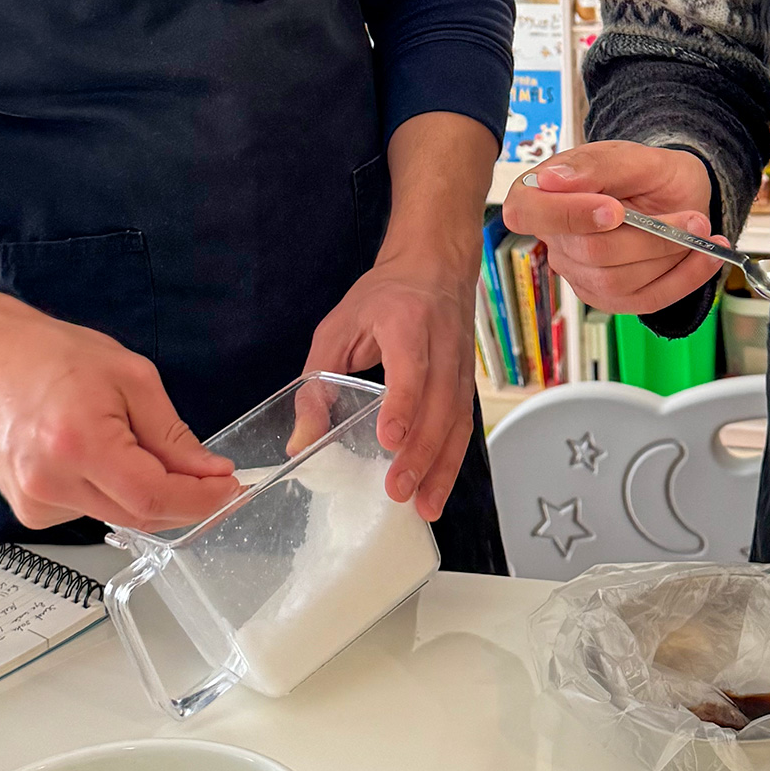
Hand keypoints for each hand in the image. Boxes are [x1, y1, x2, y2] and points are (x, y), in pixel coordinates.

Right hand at [0, 292, 241, 531]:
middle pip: (138, 516)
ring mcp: (35, 504)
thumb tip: (209, 473)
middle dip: (183, 501)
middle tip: (210, 479)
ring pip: (117, 517)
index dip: (198, 500)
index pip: (152, 497)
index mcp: (79, 444)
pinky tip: (99, 456)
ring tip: (133, 444)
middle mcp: (51, 484)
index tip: (229, 488)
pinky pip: (91, 512)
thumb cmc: (55, 357)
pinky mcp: (29, 513)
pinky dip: (113, 493)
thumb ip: (172, 434)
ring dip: (147, 495)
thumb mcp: (132, 377)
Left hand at [302, 110, 494, 522]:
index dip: (404, 403)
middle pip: (439, 404)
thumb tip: (301, 442)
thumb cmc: (383, 295)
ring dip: (442, 466)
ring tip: (424, 506)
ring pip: (458, 420)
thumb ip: (317, 382)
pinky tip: (438, 489)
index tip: (390, 438)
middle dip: (421, 452)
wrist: (436, 264)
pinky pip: (464, 425)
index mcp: (407, 321)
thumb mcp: (339, 326)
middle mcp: (442, 344)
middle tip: (398, 491)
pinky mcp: (468, 381)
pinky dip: (453, 460)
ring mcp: (461, 364)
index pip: (411, 367)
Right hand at [502, 141, 726, 315]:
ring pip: (618, 280)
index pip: (527, 213)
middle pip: (590, 251)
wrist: (673, 191)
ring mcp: (580, 274)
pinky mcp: (611, 298)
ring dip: (669, 255)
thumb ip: (594, 166)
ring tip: (700, 227)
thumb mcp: (627, 155)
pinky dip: (684, 279)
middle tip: (692, 217)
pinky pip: (646, 301)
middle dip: (648, 236)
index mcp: (540, 194)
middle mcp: (555, 240)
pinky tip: (707, 256)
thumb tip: (551, 179)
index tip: (614, 210)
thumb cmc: (642, 171)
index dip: (569, 216)